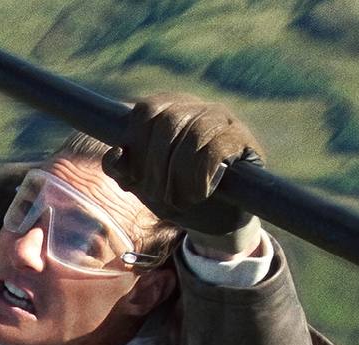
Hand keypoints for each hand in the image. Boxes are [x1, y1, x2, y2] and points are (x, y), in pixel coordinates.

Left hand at [102, 94, 262, 238]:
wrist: (218, 222)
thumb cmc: (179, 197)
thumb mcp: (146, 186)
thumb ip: (124, 171)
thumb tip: (115, 154)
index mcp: (168, 109)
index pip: (144, 111)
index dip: (137, 147)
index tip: (137, 179)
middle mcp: (196, 107)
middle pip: (168, 122)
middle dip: (156, 167)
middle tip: (159, 196)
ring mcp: (222, 120)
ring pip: (194, 134)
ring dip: (180, 175)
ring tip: (179, 199)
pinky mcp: (243, 139)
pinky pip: (217, 148)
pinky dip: (202, 175)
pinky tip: (200, 193)